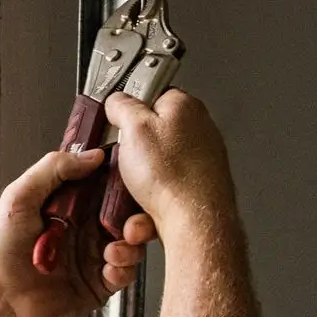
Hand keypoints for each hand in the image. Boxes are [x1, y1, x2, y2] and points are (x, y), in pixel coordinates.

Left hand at [0, 144, 155, 316]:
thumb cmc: (0, 249)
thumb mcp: (20, 197)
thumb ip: (53, 170)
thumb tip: (92, 155)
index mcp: (69, 206)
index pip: (107, 188)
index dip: (123, 186)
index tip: (133, 185)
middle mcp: (84, 229)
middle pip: (126, 216)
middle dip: (137, 218)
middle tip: (132, 225)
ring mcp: (93, 257)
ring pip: (131, 244)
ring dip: (131, 245)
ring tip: (114, 250)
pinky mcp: (98, 284)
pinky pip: (124, 273)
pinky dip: (123, 268)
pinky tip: (109, 267)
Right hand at [105, 89, 237, 242]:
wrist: (196, 221)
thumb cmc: (173, 176)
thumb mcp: (133, 128)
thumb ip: (122, 105)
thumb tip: (117, 101)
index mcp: (184, 106)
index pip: (149, 96)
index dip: (128, 112)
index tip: (117, 125)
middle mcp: (198, 129)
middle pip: (149, 134)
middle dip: (130, 154)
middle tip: (125, 162)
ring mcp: (200, 158)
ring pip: (153, 166)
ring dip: (137, 182)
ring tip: (137, 191)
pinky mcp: (197, 184)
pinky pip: (162, 188)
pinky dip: (151, 199)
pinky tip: (148, 207)